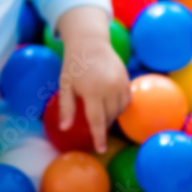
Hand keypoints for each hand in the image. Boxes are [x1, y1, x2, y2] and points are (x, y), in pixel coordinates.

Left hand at [59, 38, 130, 153]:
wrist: (90, 42)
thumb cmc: (73, 65)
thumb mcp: (65, 85)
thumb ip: (66, 107)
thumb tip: (64, 128)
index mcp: (92, 91)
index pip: (97, 120)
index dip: (98, 136)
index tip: (100, 149)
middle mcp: (109, 88)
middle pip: (109, 116)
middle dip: (103, 124)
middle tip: (95, 125)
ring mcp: (120, 84)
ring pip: (119, 110)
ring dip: (111, 115)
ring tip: (101, 112)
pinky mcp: (126, 80)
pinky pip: (126, 100)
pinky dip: (119, 106)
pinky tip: (110, 103)